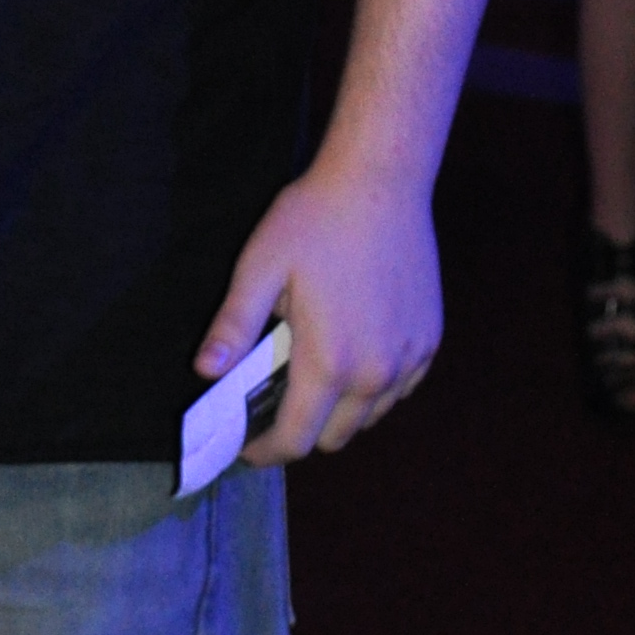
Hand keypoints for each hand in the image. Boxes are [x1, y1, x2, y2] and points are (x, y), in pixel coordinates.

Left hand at [195, 170, 441, 464]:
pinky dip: (374, 387)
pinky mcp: (429, 341)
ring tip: (313, 371)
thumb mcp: (259, 267)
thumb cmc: (314, 220)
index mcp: (328, 362)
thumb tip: (205, 372)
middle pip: (334, 438)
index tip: (248, 446)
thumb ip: (233, 326)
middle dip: (301, 430)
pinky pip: (398, 389)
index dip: (266, 452)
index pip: (296, 440)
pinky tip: (353, 352)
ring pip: (369, 417)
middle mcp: (375, 373)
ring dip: (340, 410)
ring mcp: (409, 360)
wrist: (381, 182)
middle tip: (276, 400)